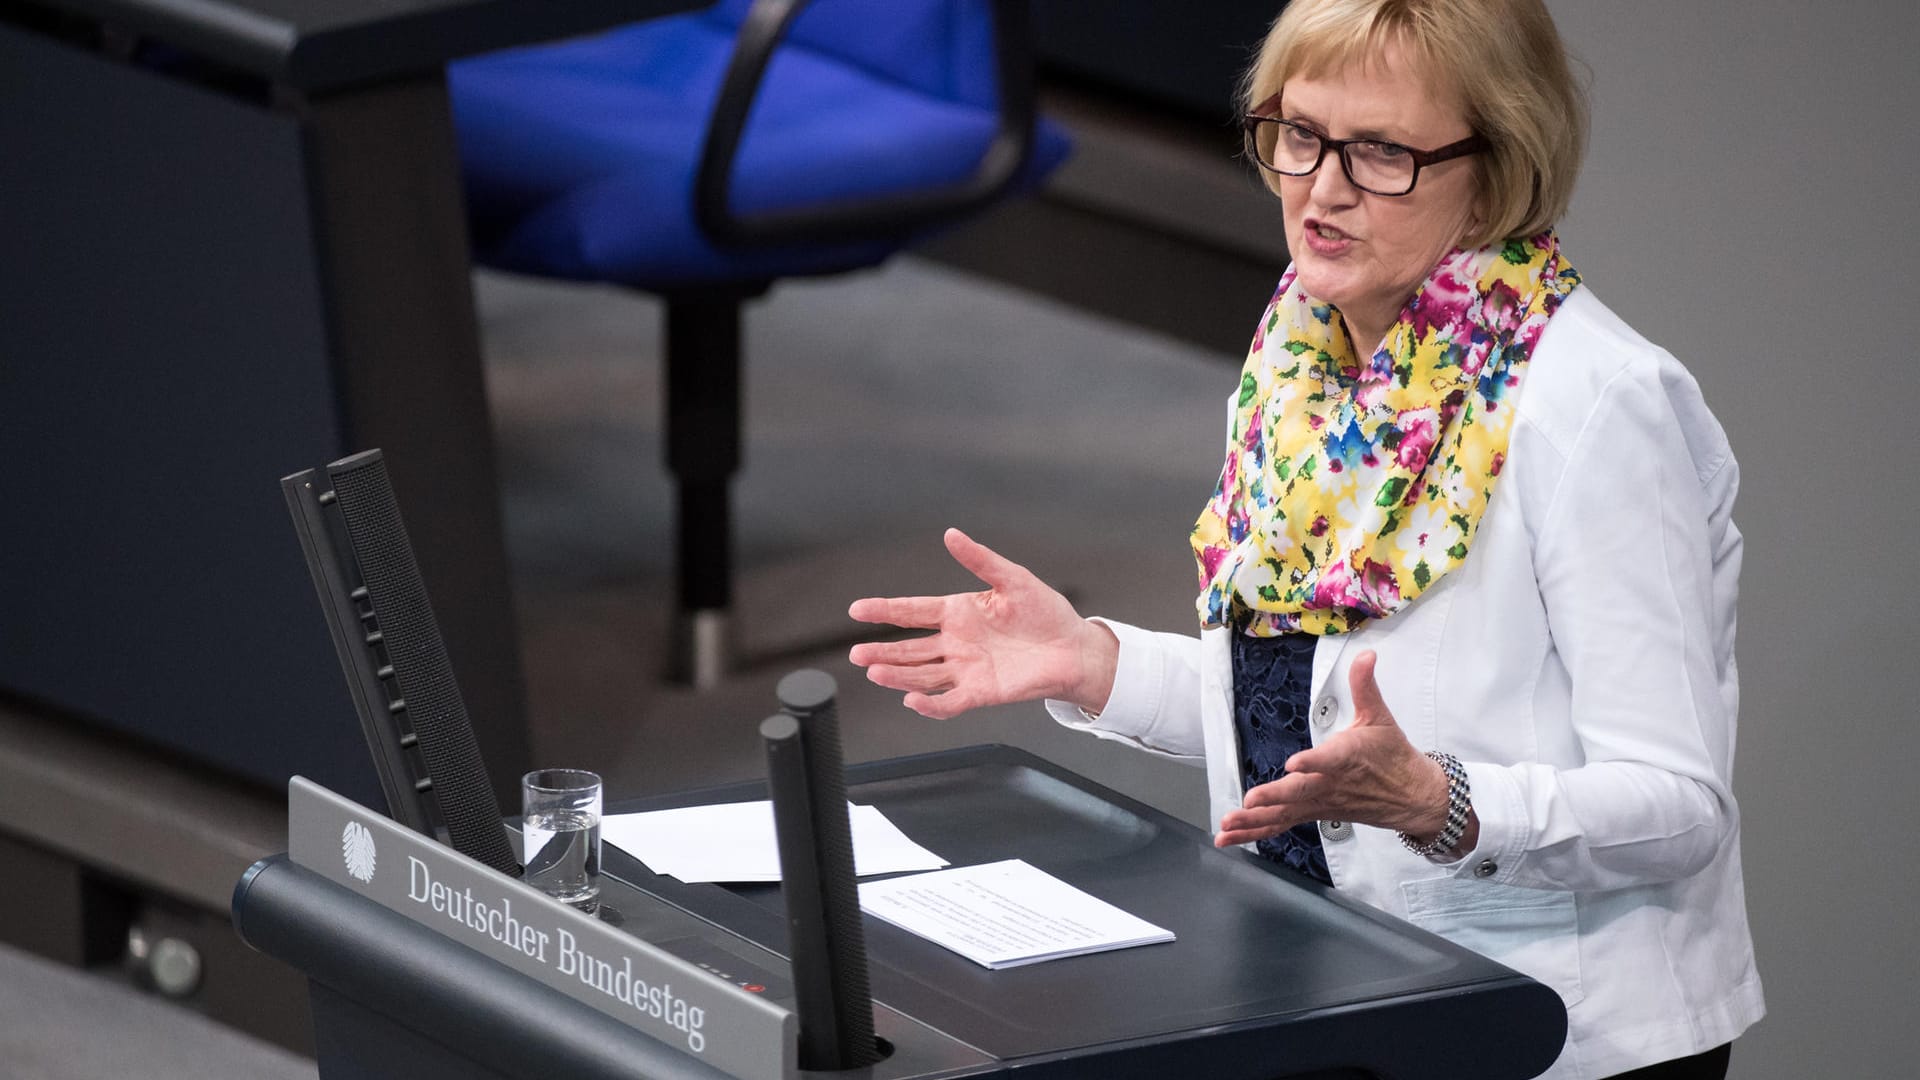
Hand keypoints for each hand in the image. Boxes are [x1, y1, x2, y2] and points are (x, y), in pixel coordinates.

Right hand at [848, 528, 1117, 719]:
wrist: (1073, 648)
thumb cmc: (1045, 613)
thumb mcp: (1013, 578)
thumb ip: (980, 559)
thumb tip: (952, 535)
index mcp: (958, 612)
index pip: (912, 611)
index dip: (884, 610)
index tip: (857, 609)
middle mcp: (955, 643)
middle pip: (910, 649)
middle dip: (882, 651)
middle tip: (858, 653)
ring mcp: (965, 669)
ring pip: (922, 675)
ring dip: (898, 675)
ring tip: (875, 672)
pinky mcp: (981, 692)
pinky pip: (950, 701)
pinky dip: (930, 704)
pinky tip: (912, 699)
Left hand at [1215, 650, 1471, 849]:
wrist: (1412, 796)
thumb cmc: (1392, 755)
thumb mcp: (1380, 717)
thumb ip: (1365, 686)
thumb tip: (1366, 654)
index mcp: (1347, 758)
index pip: (1330, 760)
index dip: (1313, 762)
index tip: (1295, 763)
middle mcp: (1331, 785)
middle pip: (1301, 793)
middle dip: (1274, 797)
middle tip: (1250, 800)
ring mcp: (1320, 804)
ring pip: (1285, 814)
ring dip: (1255, 821)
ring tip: (1227, 823)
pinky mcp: (1313, 813)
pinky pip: (1281, 825)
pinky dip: (1255, 832)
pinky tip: (1228, 837)